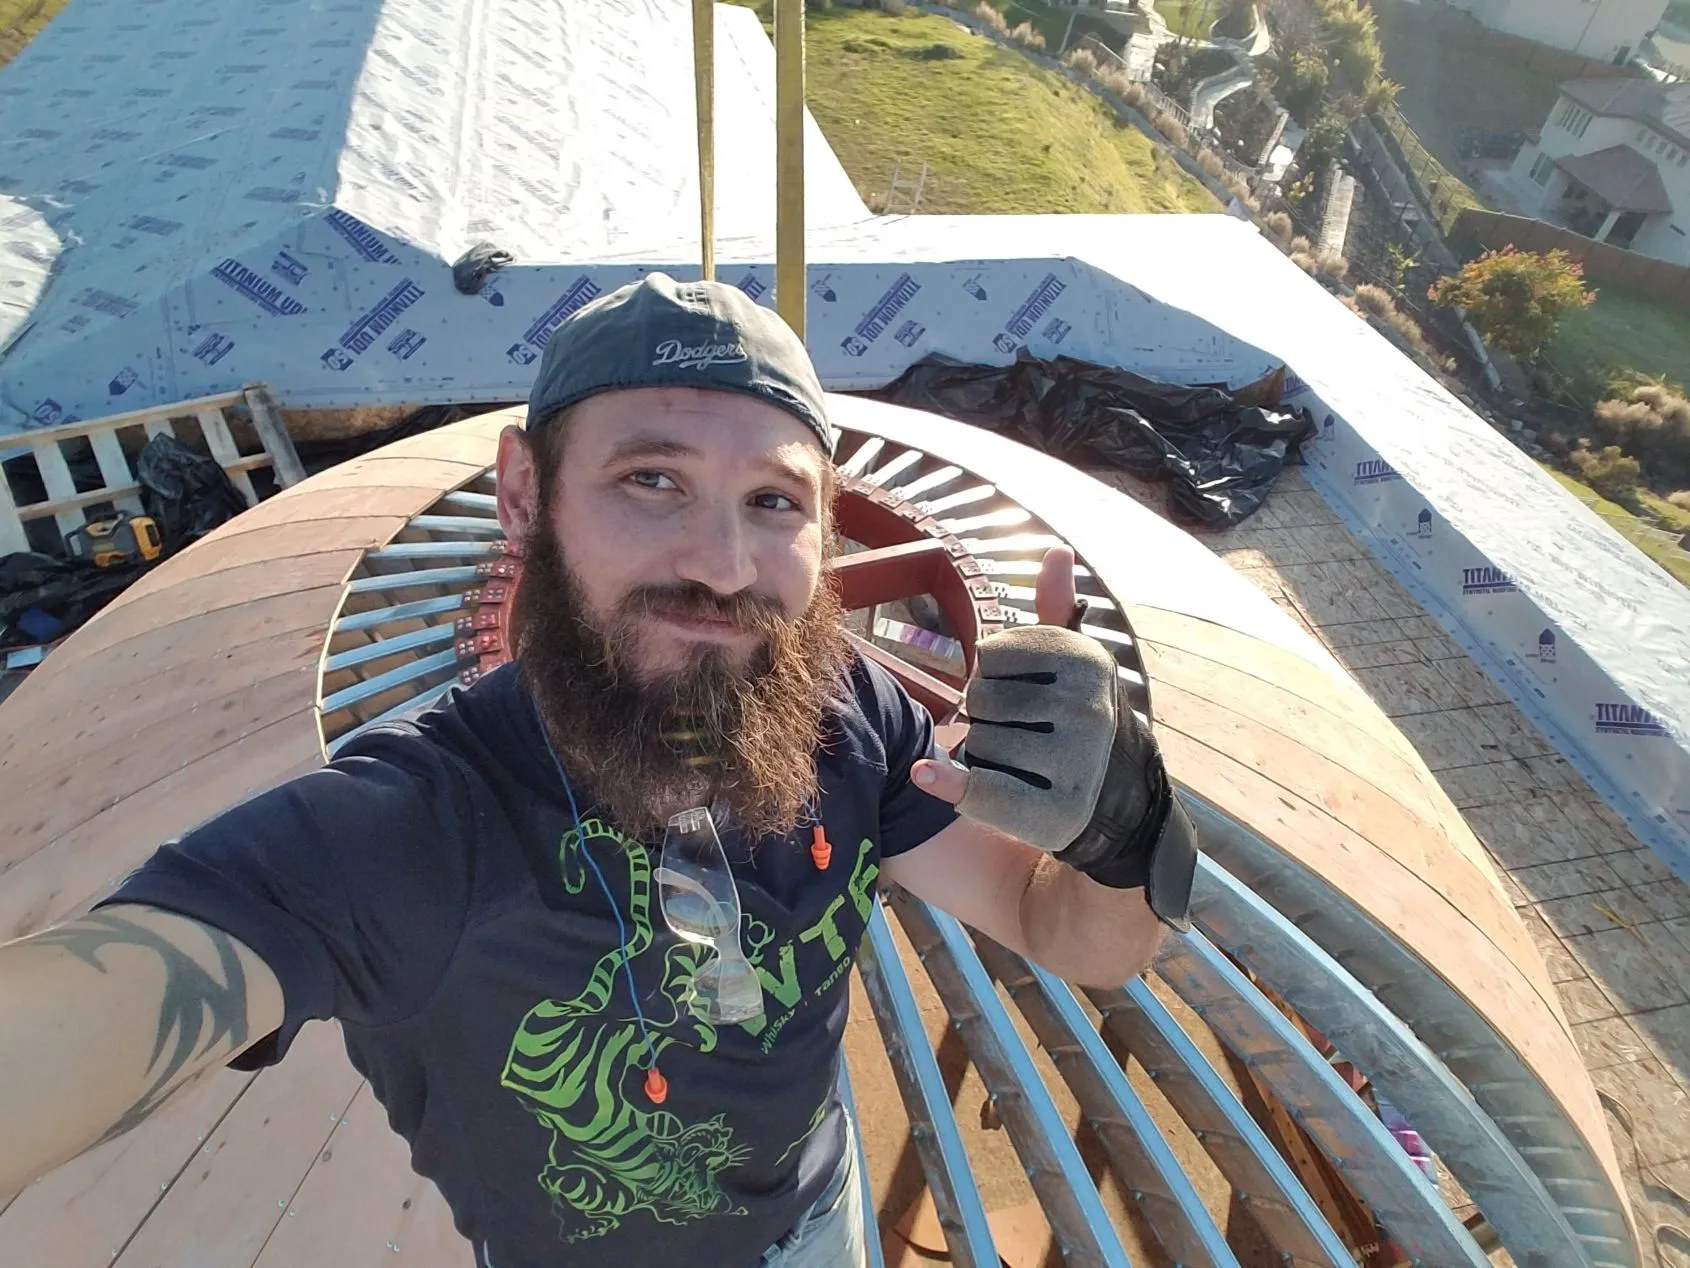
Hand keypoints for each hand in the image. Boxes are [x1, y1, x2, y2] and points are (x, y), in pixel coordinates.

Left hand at [910, 546, 1195, 929]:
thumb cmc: (1081, 721)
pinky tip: (923, 776)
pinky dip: (947, 783)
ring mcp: (1073, 762)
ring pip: (977, 743)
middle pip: (980, 699)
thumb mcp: (1077, 664)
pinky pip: (981, 789)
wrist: (1120, 809)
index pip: (991, 654)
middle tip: (1025, 737)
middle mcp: (1085, 708)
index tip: (1028, 694)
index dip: (996, 675)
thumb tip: (1056, 551)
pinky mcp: (1054, 813)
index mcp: (1088, 661)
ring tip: (1025, 766)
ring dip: (984, 756)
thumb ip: (1056, 612)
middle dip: (989, 718)